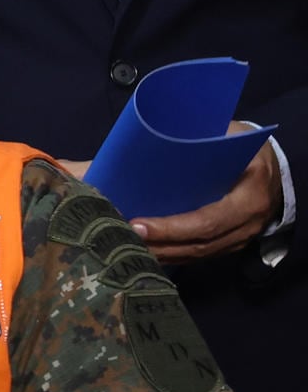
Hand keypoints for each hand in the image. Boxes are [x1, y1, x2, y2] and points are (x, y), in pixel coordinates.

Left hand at [128, 128, 282, 263]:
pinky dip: (170, 255)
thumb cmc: (243, 146)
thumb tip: (146, 140)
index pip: (208, 221)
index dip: (171, 228)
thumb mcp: (228, 136)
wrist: (271, 164)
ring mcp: (240, 237)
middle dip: (157, 244)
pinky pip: (198, 256)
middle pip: (198, 244)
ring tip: (124, 245)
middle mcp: (248, 222)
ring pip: (196, 254)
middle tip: (121, 235)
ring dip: (159, 253)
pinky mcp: (229, 244)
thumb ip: (195, 140)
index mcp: (250, 193)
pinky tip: (143, 250)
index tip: (137, 224)